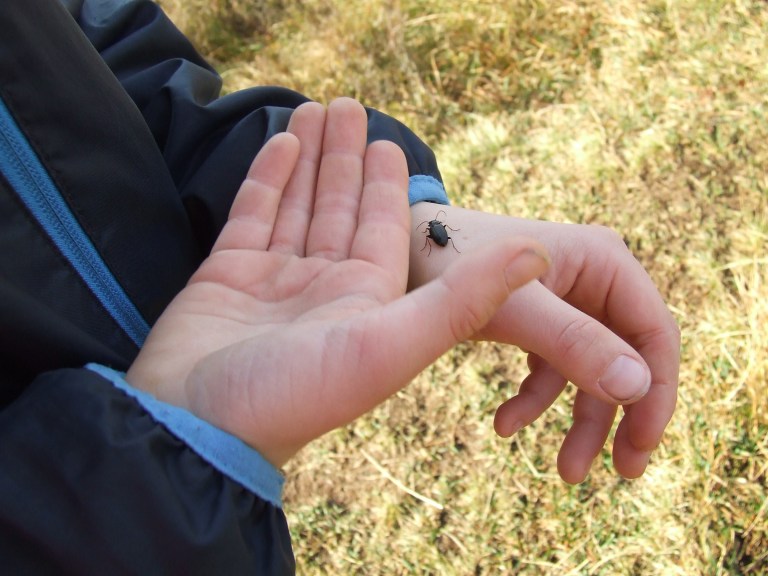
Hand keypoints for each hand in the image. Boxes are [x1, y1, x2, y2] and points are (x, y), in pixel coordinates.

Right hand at [126, 99, 549, 466]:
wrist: (200, 429)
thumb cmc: (297, 395)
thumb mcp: (391, 345)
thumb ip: (463, 298)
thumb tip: (539, 255)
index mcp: (367, 300)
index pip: (384, 226)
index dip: (389, 182)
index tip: (390, 139)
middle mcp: (324, 287)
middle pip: (341, 207)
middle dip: (345, 156)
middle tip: (348, 104)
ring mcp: (274, 280)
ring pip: (299, 205)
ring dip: (310, 158)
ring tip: (315, 110)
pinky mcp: (226, 276)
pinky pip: (253, 215)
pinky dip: (268, 180)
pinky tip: (282, 145)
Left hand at [409, 204, 679, 482]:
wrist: (399, 248)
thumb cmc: (451, 263)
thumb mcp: (511, 309)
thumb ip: (571, 343)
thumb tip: (637, 386)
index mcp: (604, 260)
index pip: (654, 332)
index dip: (656, 392)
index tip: (641, 446)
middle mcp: (594, 278)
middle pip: (628, 356)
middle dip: (623, 415)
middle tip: (622, 472)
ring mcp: (568, 299)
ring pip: (591, 370)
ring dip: (580, 421)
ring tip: (565, 472)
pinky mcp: (541, 319)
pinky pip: (553, 368)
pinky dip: (534, 399)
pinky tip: (504, 424)